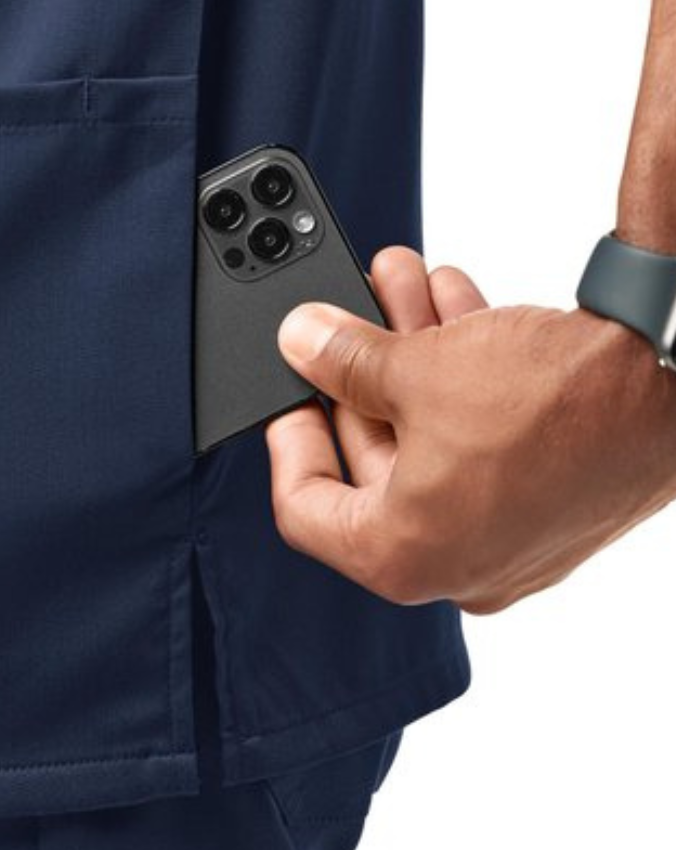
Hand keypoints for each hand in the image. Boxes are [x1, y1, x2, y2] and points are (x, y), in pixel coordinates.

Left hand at [264, 246, 675, 613]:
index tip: (289, 391)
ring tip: (397, 286)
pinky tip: (449, 308)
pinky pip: (479, 442)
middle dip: (359, 371)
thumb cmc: (559, 401)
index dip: (289, 439)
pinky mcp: (545, 503)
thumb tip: (302, 343)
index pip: (306, 510)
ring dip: (409, 357)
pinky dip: (460, 379)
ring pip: (431, 439)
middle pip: (374, 462)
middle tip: (342, 317)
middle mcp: (456, 563)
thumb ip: (341, 359)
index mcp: (406, 557)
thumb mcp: (419, 368)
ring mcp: (505, 537)